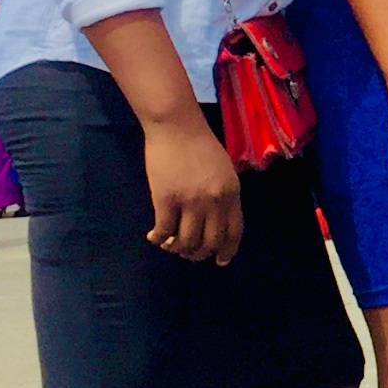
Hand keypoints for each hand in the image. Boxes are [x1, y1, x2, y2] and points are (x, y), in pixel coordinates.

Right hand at [142, 113, 243, 264]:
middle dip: (199, 254)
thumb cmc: (199, 144)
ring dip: (178, 248)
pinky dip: (158, 239)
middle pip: (210, 242)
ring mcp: (190, 202)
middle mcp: (214, 201)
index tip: (220, 260)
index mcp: (231, 192)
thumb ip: (224, 194)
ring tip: (170, 244)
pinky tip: (154, 236)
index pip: (234, 231)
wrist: (176, 126)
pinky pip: (164, 231)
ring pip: (186, 242)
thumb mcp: (223, 169)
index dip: (227, 250)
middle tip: (188, 253)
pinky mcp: (166, 200)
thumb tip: (216, 222)